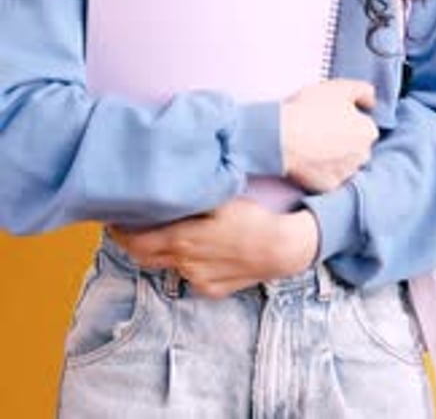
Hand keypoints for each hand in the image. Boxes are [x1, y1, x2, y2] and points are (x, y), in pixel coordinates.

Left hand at [110, 199, 318, 297]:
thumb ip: (190, 195)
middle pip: (146, 257)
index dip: (120, 234)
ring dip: (164, 251)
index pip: (136, 243)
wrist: (282, 248)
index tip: (112, 220)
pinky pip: (191, 275)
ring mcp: (197, 280)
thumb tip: (166, 184)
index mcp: (182, 240)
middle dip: (135, 242)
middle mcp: (185, 264)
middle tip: (130, 225)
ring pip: (170, 265)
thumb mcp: (219, 198)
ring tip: (170, 231)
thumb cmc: (252, 217)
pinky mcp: (212, 290)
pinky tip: (200, 248)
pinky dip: (188, 262)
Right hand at [281, 77, 377, 191]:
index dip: (347, 118)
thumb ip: (364, 90)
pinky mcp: (328, 186)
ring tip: (312, 144)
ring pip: (343, 163)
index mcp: (368, 131)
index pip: (363, 125)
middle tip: (320, 129)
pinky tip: (308, 159)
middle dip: (343, 140)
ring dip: (333, 156)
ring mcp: (346, 173)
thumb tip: (371, 101)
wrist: (283, 137)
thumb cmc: (311, 109)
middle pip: (355, 146)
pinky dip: (320, 170)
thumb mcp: (340, 87)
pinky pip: (327, 177)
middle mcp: (363, 155)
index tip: (330, 115)